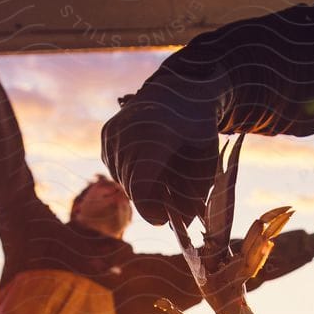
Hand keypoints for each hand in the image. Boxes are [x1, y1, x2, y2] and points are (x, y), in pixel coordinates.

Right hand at [101, 65, 224, 225]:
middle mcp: (128, 134)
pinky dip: (131, 171)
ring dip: (141, 185)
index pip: (140, 188)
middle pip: (132, 188)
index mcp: (156, 137)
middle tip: (171, 196)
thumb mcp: (206, 160)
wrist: (179, 89)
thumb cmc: (198, 128)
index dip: (151, 211)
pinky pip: (114, 168)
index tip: (164, 219)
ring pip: (122, 180)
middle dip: (151, 199)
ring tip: (163, 171)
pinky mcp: (106, 134)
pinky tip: (148, 158)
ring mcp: (113, 133)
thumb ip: (196, 193)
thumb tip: (182, 223)